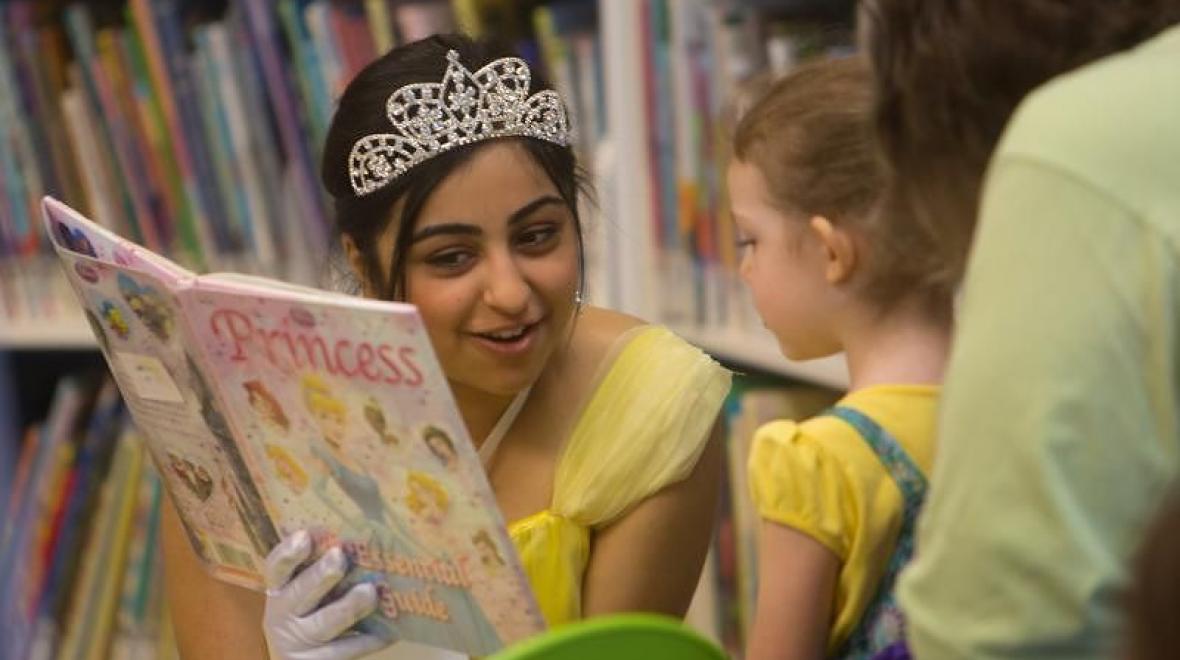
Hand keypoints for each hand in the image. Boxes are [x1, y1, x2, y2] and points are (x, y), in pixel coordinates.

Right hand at [262, 531, 389, 659]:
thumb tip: (356, 537)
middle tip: (339, 557)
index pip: (276, 569)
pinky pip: (347, 650)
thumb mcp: (304, 590)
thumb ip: (319, 568)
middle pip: (299, 594)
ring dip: (348, 606)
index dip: (288, 554)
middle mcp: (282, 616)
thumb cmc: (309, 612)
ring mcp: (300, 642)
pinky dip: (368, 640)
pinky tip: (388, 631)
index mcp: (279, 590)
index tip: (304, 536)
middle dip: (320, 575)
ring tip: (369, 592)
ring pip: (323, 624)